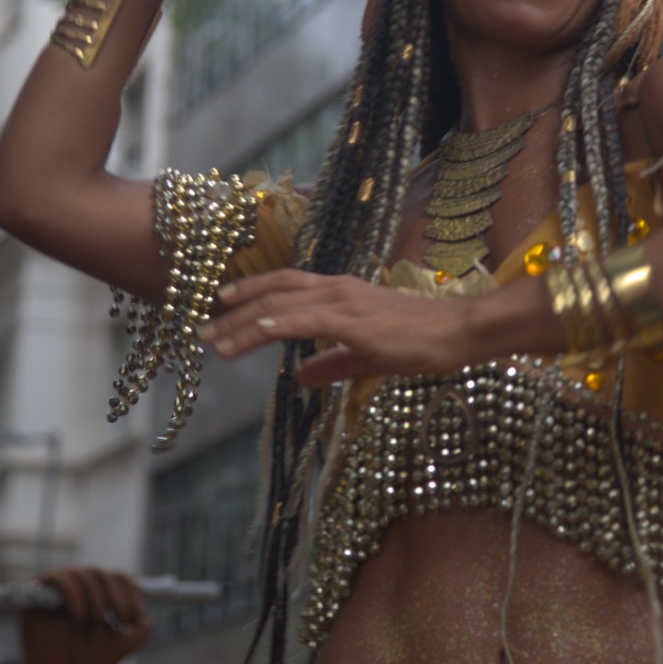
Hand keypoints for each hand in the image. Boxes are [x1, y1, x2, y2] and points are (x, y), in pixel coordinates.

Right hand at [19, 567, 151, 663]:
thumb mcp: (119, 647)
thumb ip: (137, 634)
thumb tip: (148, 622)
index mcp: (94, 596)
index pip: (115, 577)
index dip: (130, 590)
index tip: (136, 613)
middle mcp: (75, 588)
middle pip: (101, 572)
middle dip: (117, 594)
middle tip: (123, 619)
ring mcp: (55, 589)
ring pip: (84, 574)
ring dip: (97, 596)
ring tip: (97, 622)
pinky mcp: (35, 592)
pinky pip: (60, 578)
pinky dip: (74, 594)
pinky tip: (80, 616)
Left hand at [200, 270, 476, 387]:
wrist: (461, 332)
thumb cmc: (423, 342)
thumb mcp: (368, 356)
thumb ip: (333, 364)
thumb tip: (299, 377)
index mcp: (341, 293)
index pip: (286, 286)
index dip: (251, 294)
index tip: (219, 307)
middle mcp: (338, 289)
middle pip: (274, 292)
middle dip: (234, 311)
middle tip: (200, 328)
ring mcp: (347, 302)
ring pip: (282, 305)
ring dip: (243, 323)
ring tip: (213, 340)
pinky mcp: (357, 321)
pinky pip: (307, 319)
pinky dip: (276, 324)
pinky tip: (254, 333)